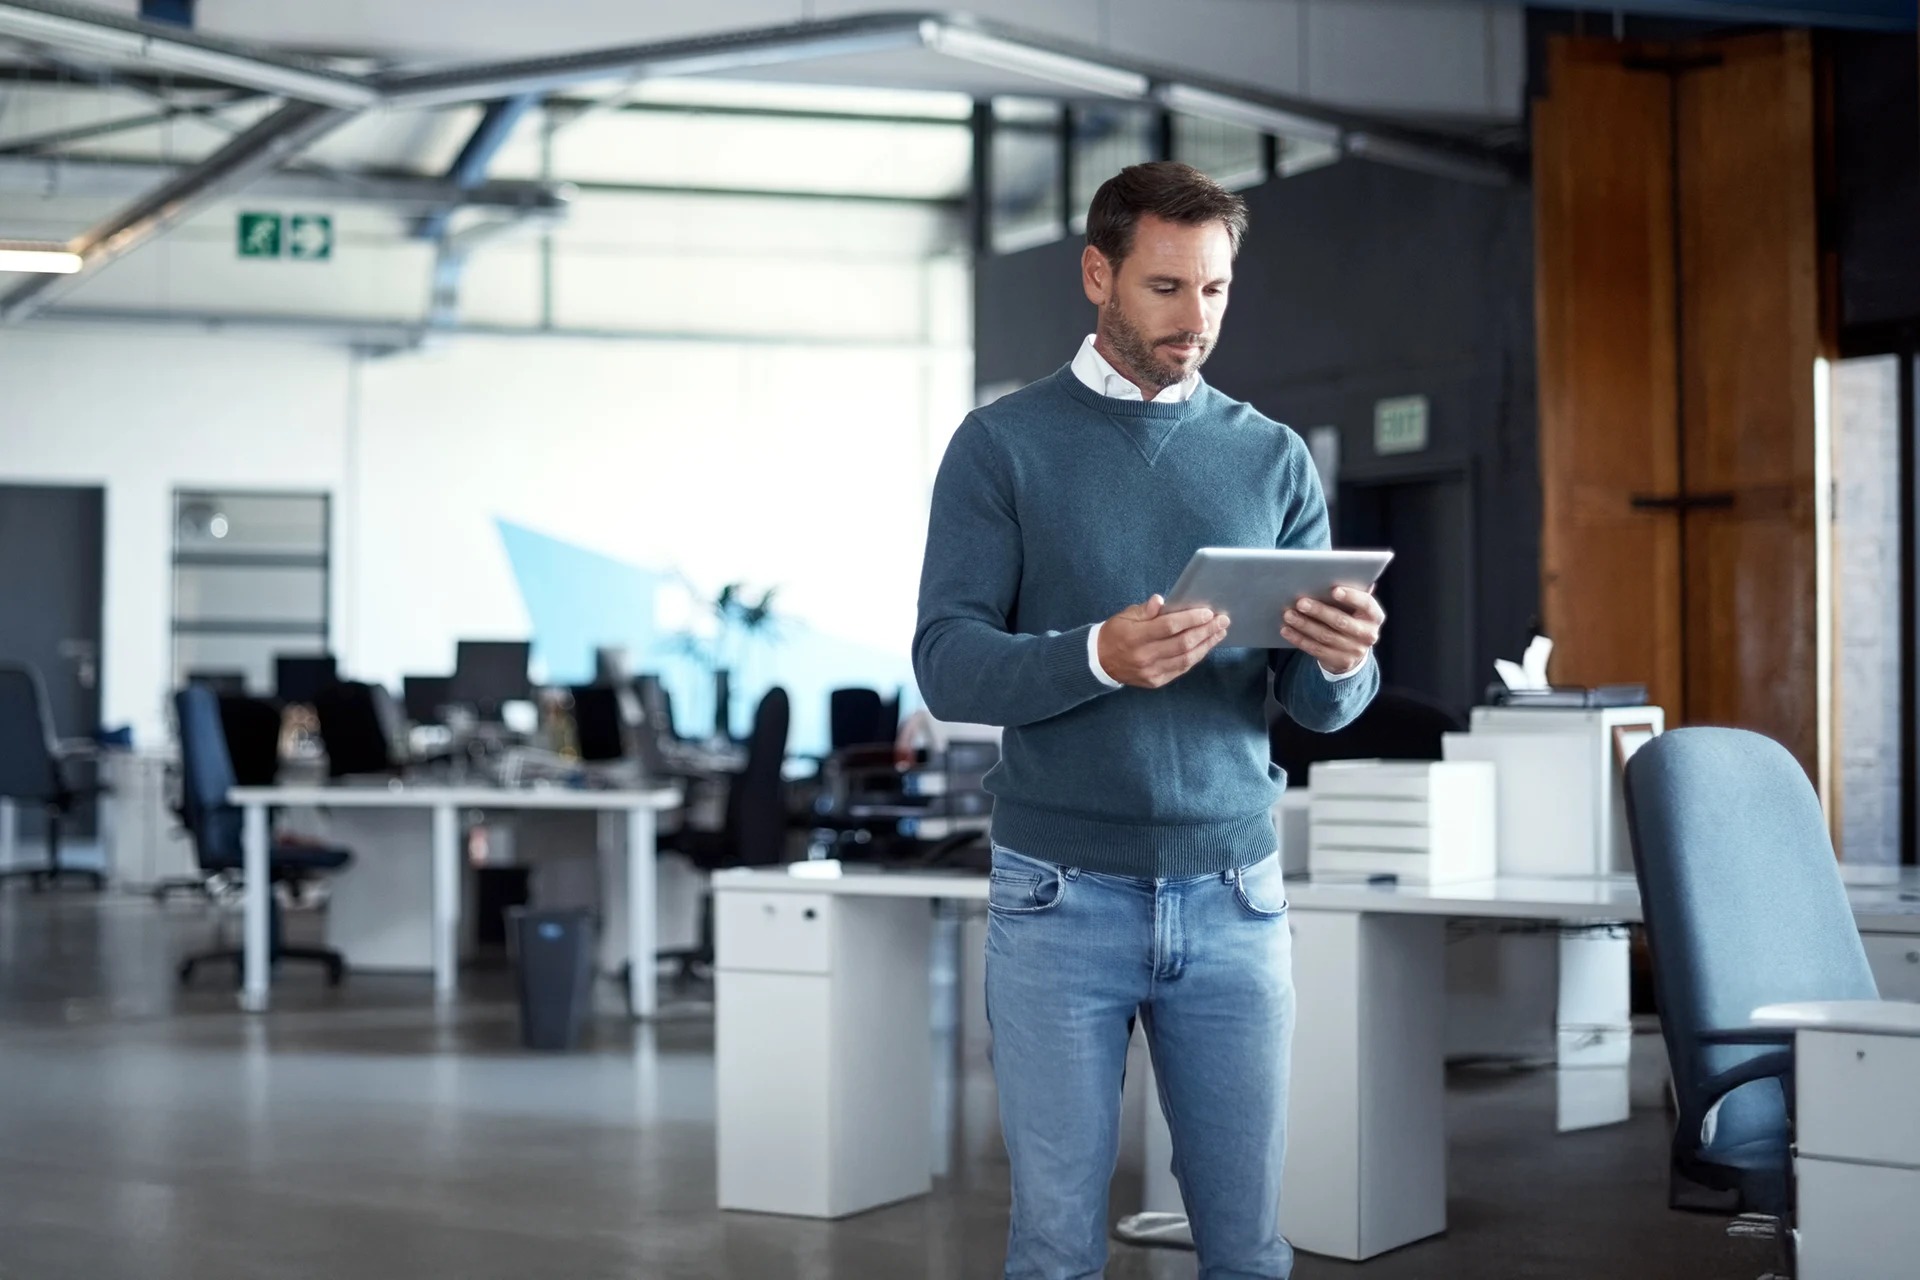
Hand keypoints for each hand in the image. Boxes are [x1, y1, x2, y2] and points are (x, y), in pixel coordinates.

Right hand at [1097, 594, 1231, 689]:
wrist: (1099, 661)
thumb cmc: (1115, 633)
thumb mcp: (1125, 616)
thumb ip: (1145, 610)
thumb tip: (1161, 600)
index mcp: (1136, 637)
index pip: (1169, 627)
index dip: (1191, 619)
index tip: (1208, 612)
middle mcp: (1144, 656)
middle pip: (1183, 644)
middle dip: (1206, 631)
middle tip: (1222, 620)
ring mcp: (1151, 671)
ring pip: (1186, 659)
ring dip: (1206, 645)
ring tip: (1219, 633)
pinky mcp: (1156, 681)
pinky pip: (1181, 669)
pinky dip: (1196, 657)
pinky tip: (1205, 646)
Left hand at [1281, 586, 1383, 675]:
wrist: (1353, 652)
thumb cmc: (1351, 619)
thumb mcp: (1356, 608)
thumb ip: (1351, 593)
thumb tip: (1339, 572)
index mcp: (1374, 616)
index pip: (1366, 604)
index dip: (1351, 597)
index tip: (1334, 590)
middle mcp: (1368, 634)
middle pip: (1341, 621)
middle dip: (1319, 611)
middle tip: (1300, 602)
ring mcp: (1354, 650)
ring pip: (1325, 636)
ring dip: (1304, 625)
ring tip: (1288, 614)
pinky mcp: (1339, 662)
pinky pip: (1316, 649)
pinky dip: (1299, 639)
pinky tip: (1286, 630)